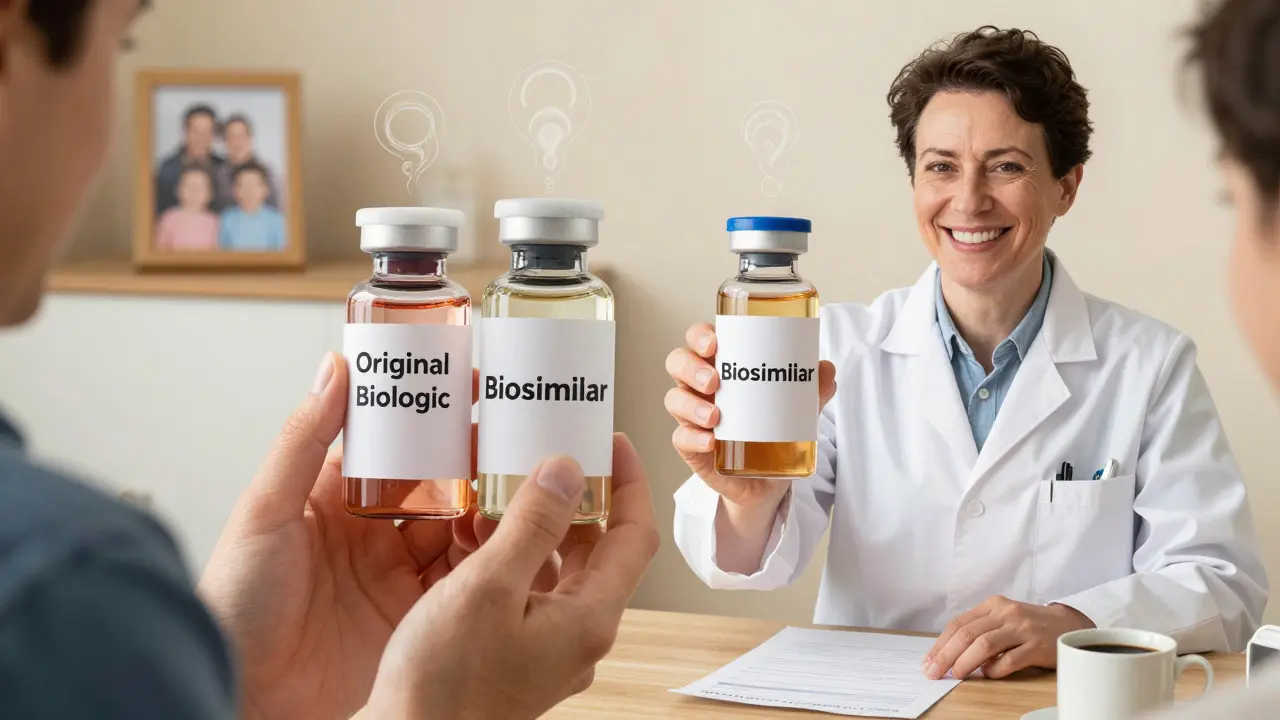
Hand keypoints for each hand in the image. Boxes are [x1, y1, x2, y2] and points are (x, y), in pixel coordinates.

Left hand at [197, 354, 510, 719]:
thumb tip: (334, 368)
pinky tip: (510, 542)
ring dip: (487, 510)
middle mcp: (368, 535)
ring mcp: (393, 577)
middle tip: (514, 437)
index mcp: (332, 501)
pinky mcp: (413, 618)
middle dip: (473, 463)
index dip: (430, 420)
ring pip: (457, 531)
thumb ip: (304, 440)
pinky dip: (487, 562)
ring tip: (522, 486)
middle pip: (435, 487)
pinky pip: (461, 582)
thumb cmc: (234, 603)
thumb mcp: (266, 510)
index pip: (392, 447)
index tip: (470, 389)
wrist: (245, 694)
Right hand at [366, 434, 659, 719]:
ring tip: (503, 489)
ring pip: (559, 571)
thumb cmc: (444, 683)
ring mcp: (550, 650)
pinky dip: (513, 558)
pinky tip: (476, 538)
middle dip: (579, 499)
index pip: (635, 536)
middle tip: (553, 455)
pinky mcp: (518, 657)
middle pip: (599, 552)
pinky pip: (530, 593)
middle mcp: (579, 636)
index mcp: (589, 619)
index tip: (611, 442)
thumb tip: (567, 469)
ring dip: (539, 527)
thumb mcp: (487, 587)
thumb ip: (532, 525)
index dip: (630, 483)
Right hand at [665, 322, 836, 512]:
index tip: (715, 342)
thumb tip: (826, 370)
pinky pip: (680, 438)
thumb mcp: (797, 408)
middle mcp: (700, 387)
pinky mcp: (691, 447)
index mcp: (722, 366)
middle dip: (690, 367)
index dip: (699, 335)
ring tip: (715, 415)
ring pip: (674, 399)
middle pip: (677, 363)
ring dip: (691, 404)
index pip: (699, 340)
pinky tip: (710, 441)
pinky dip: (693, 437)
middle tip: (714, 380)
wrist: (767, 480)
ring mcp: (692, 416)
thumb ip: (811, 389)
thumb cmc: (773, 430)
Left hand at [923, 595, 1094, 679]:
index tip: (928, 661)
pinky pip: (1009, 660)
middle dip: (946, 655)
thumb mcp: (1002, 620)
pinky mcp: (1037, 645)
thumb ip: (979, 631)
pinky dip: (994, 670)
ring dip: (965, 663)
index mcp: (993, 605)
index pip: (959, 624)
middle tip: (934, 672)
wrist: (1068, 624)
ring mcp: (1022, 628)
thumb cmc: (1028, 625)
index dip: (940, 644)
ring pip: (984, 645)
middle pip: (967, 634)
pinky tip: (988, 674)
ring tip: (956, 675)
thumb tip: (948, 654)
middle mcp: (1006, 612)